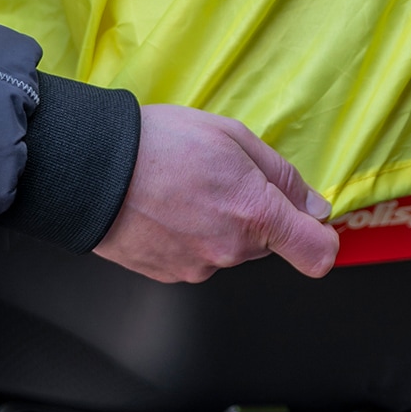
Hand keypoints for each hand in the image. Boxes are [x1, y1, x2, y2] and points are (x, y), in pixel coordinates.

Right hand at [94, 105, 339, 282]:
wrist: (89, 169)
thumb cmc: (157, 144)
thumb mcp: (231, 136)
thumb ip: (281, 174)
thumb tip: (312, 204)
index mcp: (255, 214)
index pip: (317, 252)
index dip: (320, 237)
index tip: (311, 223)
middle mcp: (231, 250)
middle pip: (267, 244)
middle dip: (255, 215)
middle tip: (220, 179)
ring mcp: (198, 268)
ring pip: (228, 249)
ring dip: (218, 224)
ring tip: (184, 190)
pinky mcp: (169, 275)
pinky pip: (195, 258)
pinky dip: (188, 237)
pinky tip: (166, 208)